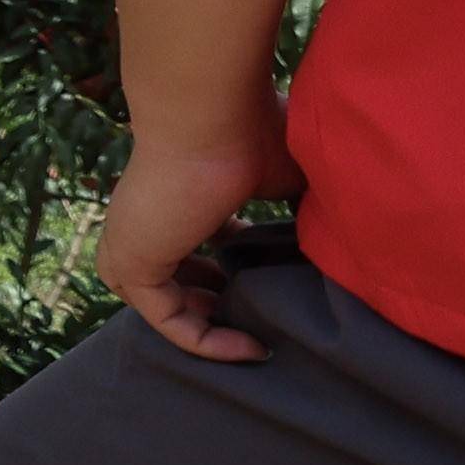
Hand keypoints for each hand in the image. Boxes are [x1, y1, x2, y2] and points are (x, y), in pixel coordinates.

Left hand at [93, 108, 307, 364]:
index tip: (272, 279)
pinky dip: (206, 342)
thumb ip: (296, 207)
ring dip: (213, 328)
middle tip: (263, 319)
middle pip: (175, 281)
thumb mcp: (283, 176)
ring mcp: (130, 244)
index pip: (193, 244)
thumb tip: (336, 237)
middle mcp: (146, 221)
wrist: (211, 118)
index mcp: (174, 195)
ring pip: (167, 306)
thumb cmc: (252, 132)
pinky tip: (253, 347)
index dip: (232, 268)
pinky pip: (166, 321)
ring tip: (260, 339)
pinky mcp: (129, 266)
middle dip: (218, 304)